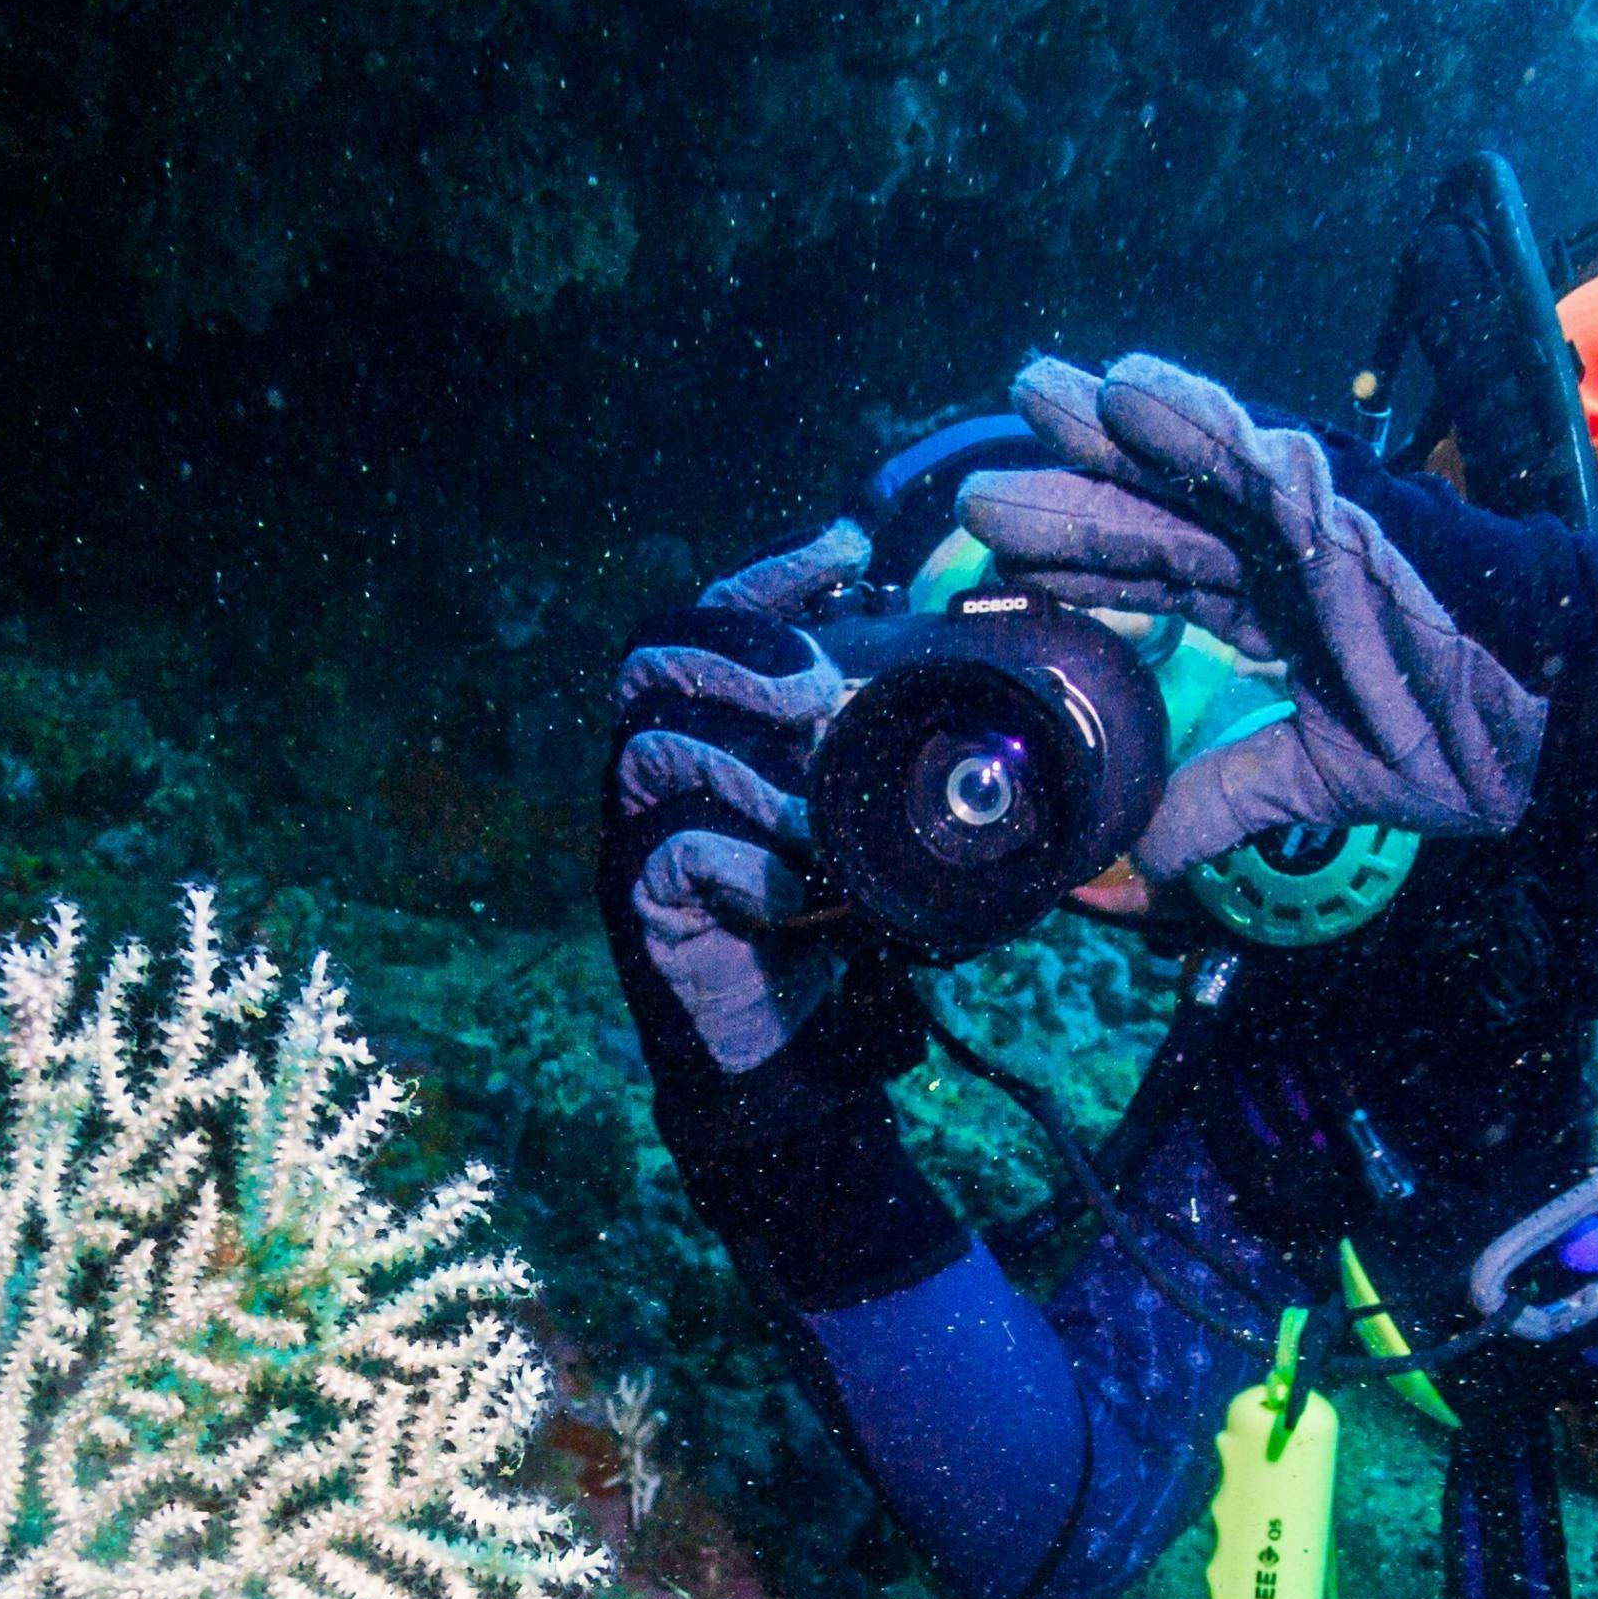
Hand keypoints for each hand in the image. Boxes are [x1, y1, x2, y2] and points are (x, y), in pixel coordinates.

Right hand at [604, 521, 867, 1074]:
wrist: (783, 1051)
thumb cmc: (826, 924)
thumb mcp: (869, 823)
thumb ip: (881, 752)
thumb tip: (959, 677)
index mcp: (711, 727)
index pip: (718, 615)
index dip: (775, 573)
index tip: (850, 546)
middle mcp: (659, 767)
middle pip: (654, 657)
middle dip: (739, 654)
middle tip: (813, 691)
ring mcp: (638, 832)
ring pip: (656, 747)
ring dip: (748, 767)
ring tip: (811, 812)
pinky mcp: (642, 905)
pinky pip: (675, 851)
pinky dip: (747, 865)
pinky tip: (796, 895)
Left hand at [959, 354, 1548, 879]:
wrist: (1568, 714)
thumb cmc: (1471, 735)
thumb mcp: (1322, 780)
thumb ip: (1226, 801)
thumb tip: (1141, 861)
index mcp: (1275, 611)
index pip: (1156, 587)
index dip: (1080, 577)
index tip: (999, 571)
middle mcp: (1280, 556)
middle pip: (1151, 518)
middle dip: (1068, 497)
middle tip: (980, 485)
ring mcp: (1309, 521)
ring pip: (1186, 467)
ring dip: (1106, 431)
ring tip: (1033, 393)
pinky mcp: (1347, 501)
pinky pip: (1256, 447)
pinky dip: (1191, 415)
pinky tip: (1126, 386)